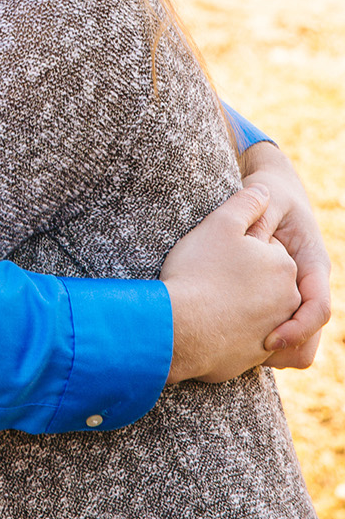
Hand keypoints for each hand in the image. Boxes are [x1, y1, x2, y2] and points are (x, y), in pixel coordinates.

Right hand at [162, 184, 300, 383]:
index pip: (265, 249)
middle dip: (244, 278)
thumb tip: (263, 191)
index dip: (237, 249)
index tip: (214, 253)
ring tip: (207, 299)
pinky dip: (234, 331)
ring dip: (241, 304)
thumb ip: (246, 203)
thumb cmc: (198, 273)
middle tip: (208, 274)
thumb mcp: (219, 225)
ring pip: (259, 309)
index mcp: (284, 265)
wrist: (181, 329)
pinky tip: (207, 323)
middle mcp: (288, 299)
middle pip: (265, 281)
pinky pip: (248, 338)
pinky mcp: (257, 355)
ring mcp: (274, 329)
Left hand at [238, 141, 332, 366]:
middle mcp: (308, 284)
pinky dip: (262, 341)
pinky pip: (280, 332)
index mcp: (312, 264)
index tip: (268, 340)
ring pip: (299, 340)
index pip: (318, 307)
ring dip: (274, 351)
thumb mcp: (266, 198)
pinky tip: (231, 338)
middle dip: (285, 349)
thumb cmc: (270, 193)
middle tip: (248, 357)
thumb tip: (251, 230)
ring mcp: (296, 294)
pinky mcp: (280, 299)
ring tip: (238, 352)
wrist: (274, 191)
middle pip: (311, 334)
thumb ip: (259, 214)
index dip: (298, 329)